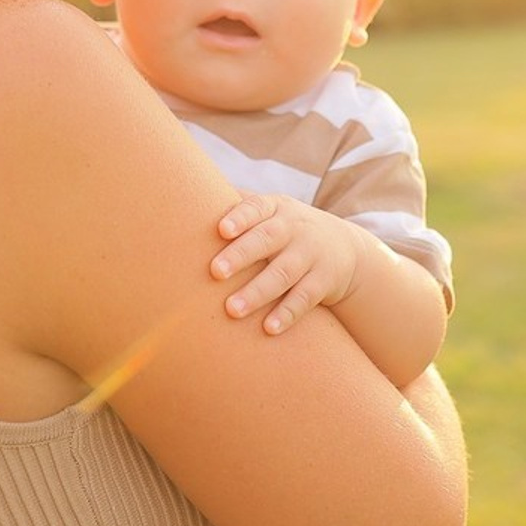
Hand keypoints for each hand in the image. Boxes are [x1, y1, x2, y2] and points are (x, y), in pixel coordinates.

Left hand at [212, 193, 362, 334]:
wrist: (343, 248)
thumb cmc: (285, 230)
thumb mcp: (269, 212)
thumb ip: (237, 207)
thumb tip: (183, 197)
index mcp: (275, 208)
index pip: (257, 208)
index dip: (240, 218)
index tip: (221, 230)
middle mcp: (294, 228)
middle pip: (268, 239)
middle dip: (241, 254)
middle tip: (215, 272)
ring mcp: (311, 255)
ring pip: (284, 273)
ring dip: (258, 292)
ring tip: (232, 310)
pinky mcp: (323, 281)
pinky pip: (305, 298)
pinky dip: (287, 313)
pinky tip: (269, 329)